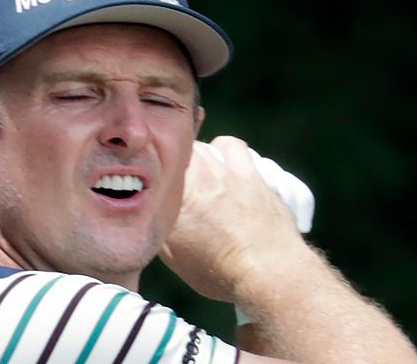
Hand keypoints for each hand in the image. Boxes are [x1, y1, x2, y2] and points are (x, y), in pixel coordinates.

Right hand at [160, 136, 310, 301]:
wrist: (268, 270)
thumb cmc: (219, 270)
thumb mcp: (173, 257)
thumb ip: (158, 226)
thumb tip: (151, 212)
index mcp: (175, 195)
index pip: (153, 168)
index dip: (149, 171)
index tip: (149, 181)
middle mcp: (199, 176)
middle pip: (176, 153)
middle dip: (171, 163)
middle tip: (173, 179)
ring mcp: (226, 171)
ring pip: (203, 146)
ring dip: (198, 155)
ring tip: (199, 172)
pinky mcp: (251, 173)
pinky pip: (232, 146)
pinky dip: (225, 151)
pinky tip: (226, 164)